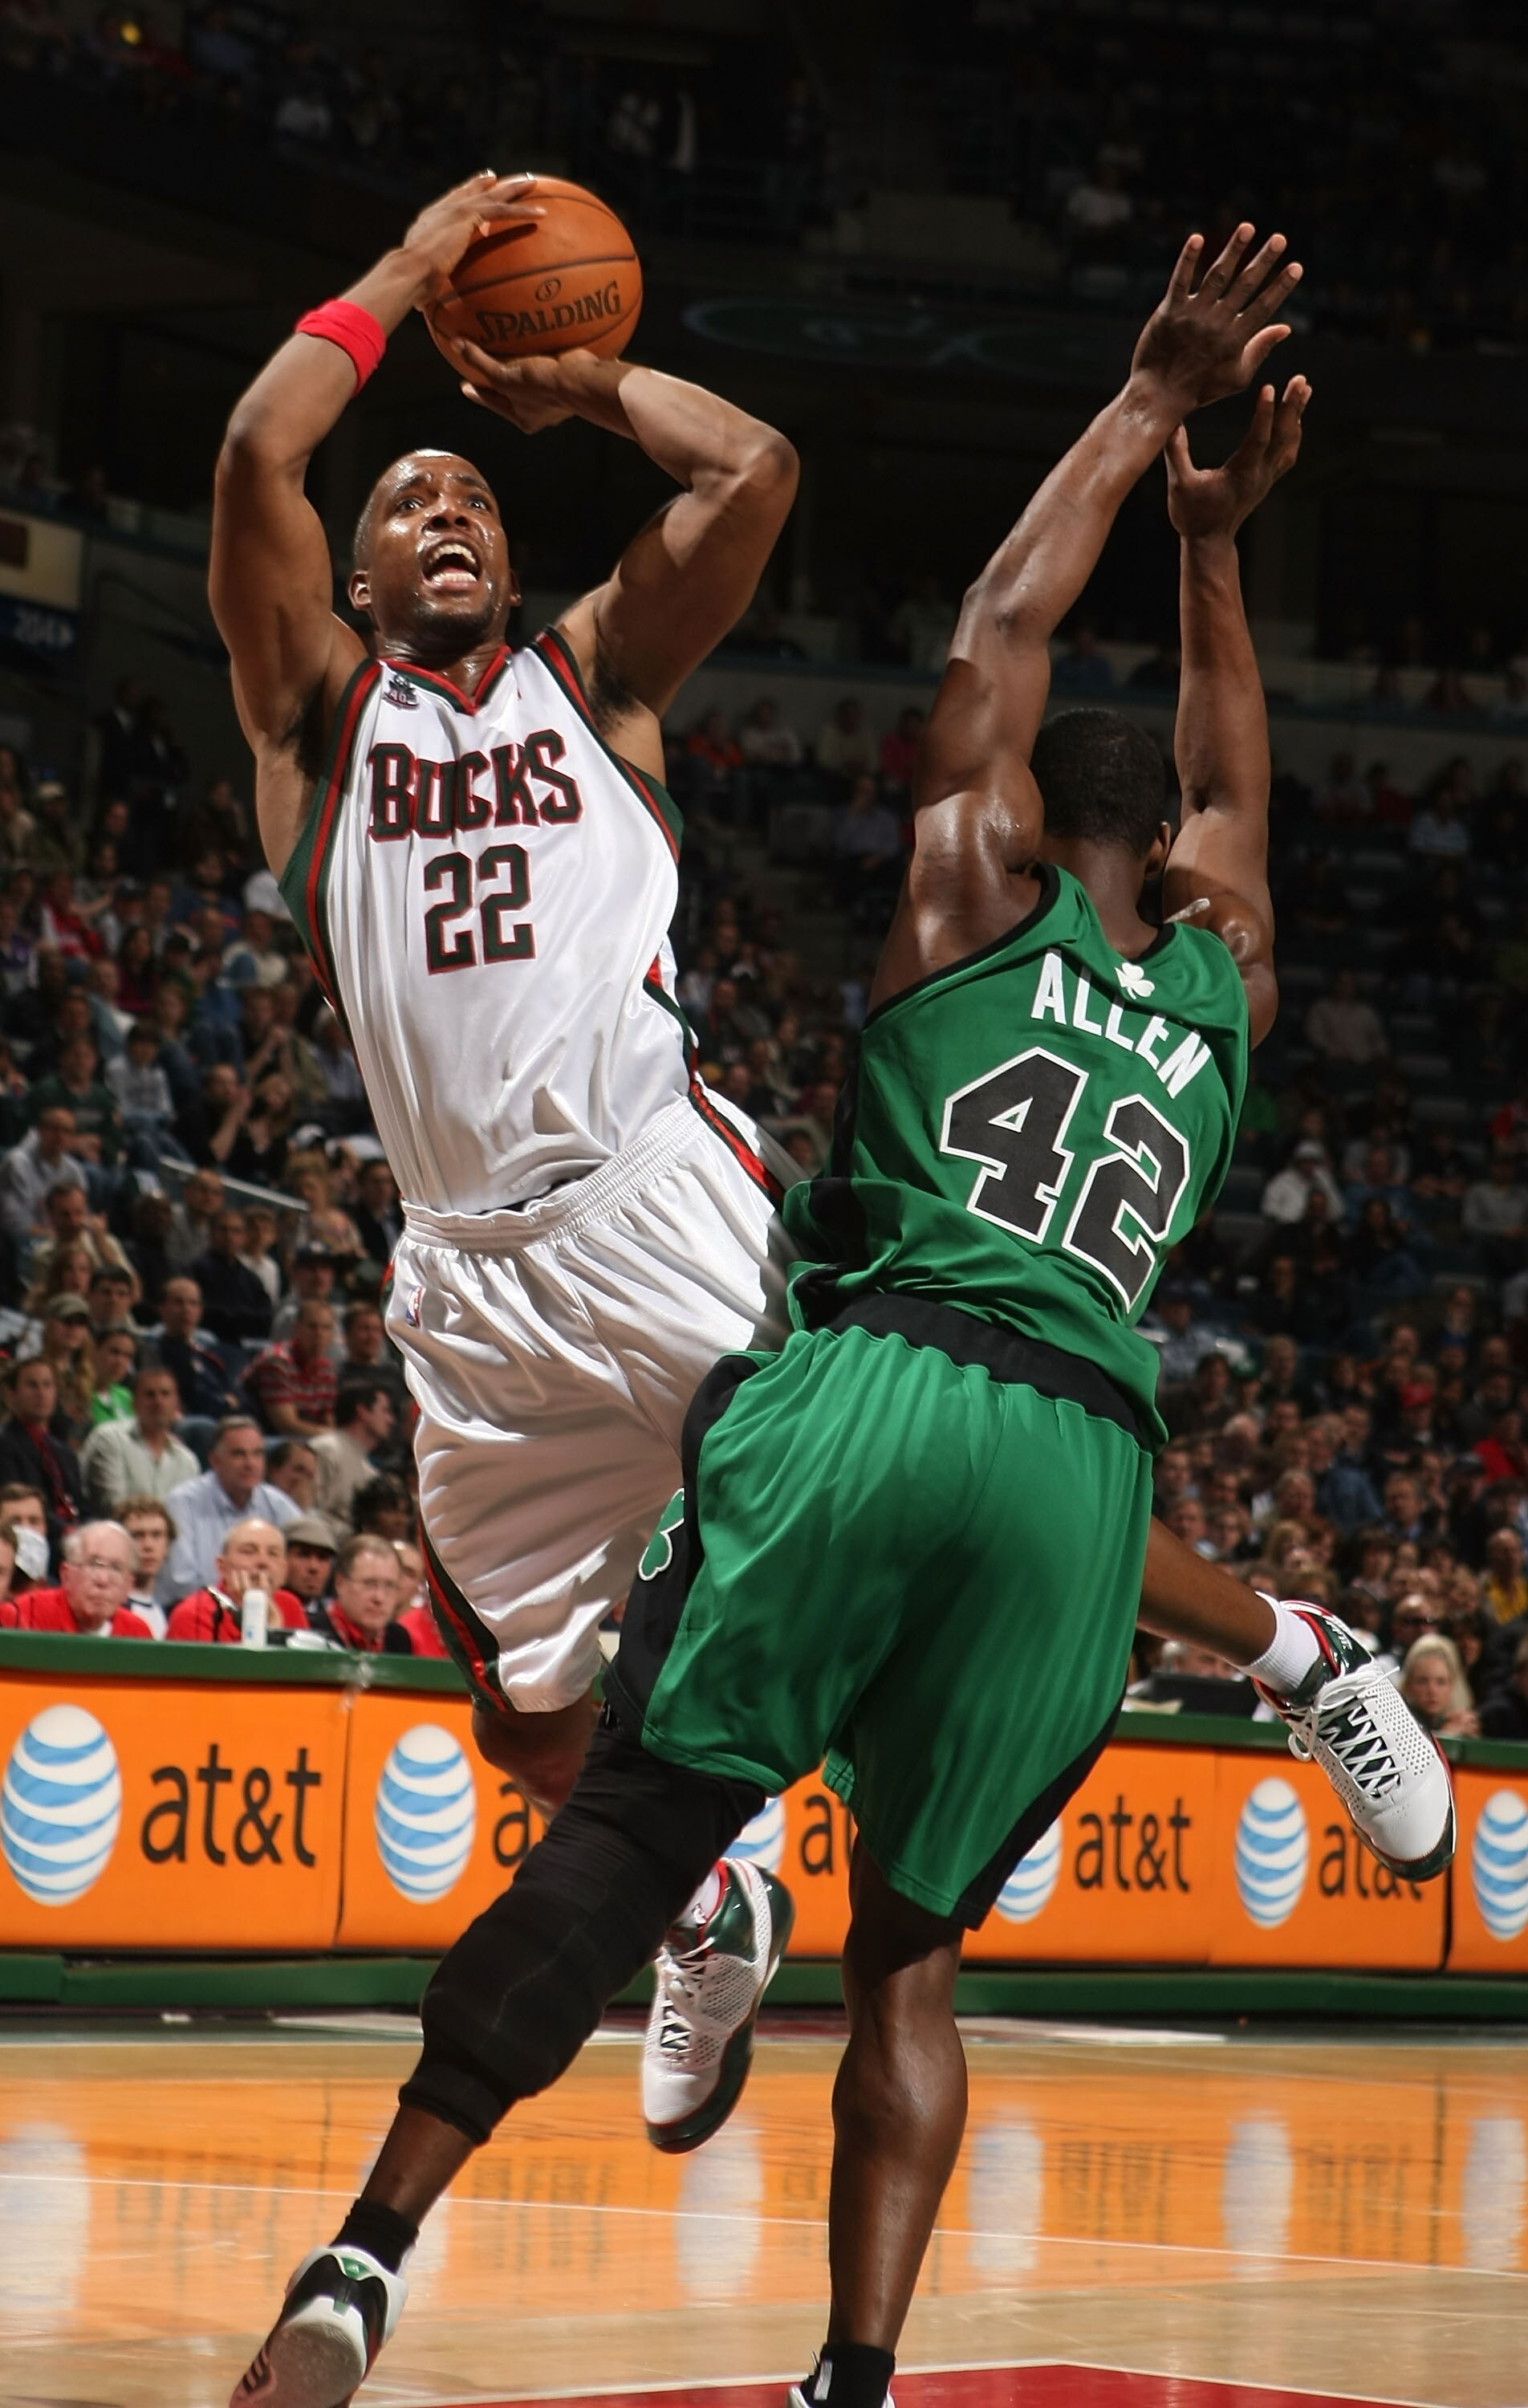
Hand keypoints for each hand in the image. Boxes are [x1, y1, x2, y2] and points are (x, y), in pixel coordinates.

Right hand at [400, 171, 542, 302]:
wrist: (410, 270)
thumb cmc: (412, 283)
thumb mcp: (422, 281)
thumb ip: (427, 285)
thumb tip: (421, 304)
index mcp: (431, 220)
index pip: (453, 202)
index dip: (468, 191)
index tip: (482, 184)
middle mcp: (443, 209)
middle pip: (473, 190)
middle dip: (488, 182)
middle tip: (502, 177)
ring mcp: (455, 209)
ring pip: (492, 194)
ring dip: (513, 188)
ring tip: (532, 183)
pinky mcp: (468, 216)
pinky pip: (502, 211)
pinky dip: (522, 211)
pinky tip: (541, 213)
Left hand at [436, 338, 604, 432]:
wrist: (583, 382)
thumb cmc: (542, 386)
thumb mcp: (504, 377)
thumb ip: (480, 363)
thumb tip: (456, 344)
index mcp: (525, 418)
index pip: (493, 402)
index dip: (477, 392)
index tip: (464, 384)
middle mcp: (541, 409)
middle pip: (514, 392)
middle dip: (502, 380)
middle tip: (486, 367)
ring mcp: (558, 393)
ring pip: (534, 376)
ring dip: (524, 364)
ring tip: (514, 347)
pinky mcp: (570, 376)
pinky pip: (552, 360)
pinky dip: (544, 348)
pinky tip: (539, 331)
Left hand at [1132, 224, 1302, 416]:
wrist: (1158, 396)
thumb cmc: (1200, 389)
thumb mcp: (1237, 377)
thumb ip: (1261, 349)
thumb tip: (1286, 327)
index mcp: (1235, 339)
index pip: (1263, 307)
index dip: (1280, 286)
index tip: (1296, 266)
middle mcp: (1217, 324)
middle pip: (1244, 286)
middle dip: (1264, 261)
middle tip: (1279, 238)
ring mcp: (1193, 316)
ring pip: (1217, 276)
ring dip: (1233, 251)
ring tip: (1247, 228)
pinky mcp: (1169, 312)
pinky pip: (1180, 281)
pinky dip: (1188, 259)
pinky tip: (1197, 238)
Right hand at [1166, 375, 1310, 540]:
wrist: (1210, 543)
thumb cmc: (1193, 516)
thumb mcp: (1179, 485)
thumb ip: (1176, 453)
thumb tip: (1172, 423)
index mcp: (1240, 474)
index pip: (1258, 440)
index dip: (1265, 414)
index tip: (1270, 387)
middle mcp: (1259, 475)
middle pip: (1282, 437)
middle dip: (1292, 407)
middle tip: (1300, 379)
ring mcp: (1266, 478)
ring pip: (1289, 443)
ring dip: (1297, 415)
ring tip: (1304, 388)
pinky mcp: (1266, 480)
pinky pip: (1287, 453)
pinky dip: (1293, 432)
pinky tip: (1295, 417)